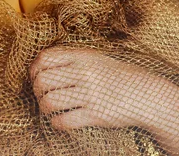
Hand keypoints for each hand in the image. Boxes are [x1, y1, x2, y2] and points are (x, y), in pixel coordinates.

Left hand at [29, 46, 166, 130]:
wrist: (144, 93)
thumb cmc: (114, 74)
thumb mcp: (94, 58)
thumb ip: (71, 58)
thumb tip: (40, 64)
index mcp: (81, 56)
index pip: (45, 58)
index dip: (34, 69)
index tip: (35, 77)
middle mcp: (84, 73)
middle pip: (43, 80)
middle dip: (36, 90)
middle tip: (41, 94)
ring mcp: (90, 94)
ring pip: (50, 101)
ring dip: (44, 107)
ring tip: (48, 108)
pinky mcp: (95, 115)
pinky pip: (64, 120)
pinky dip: (56, 123)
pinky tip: (59, 120)